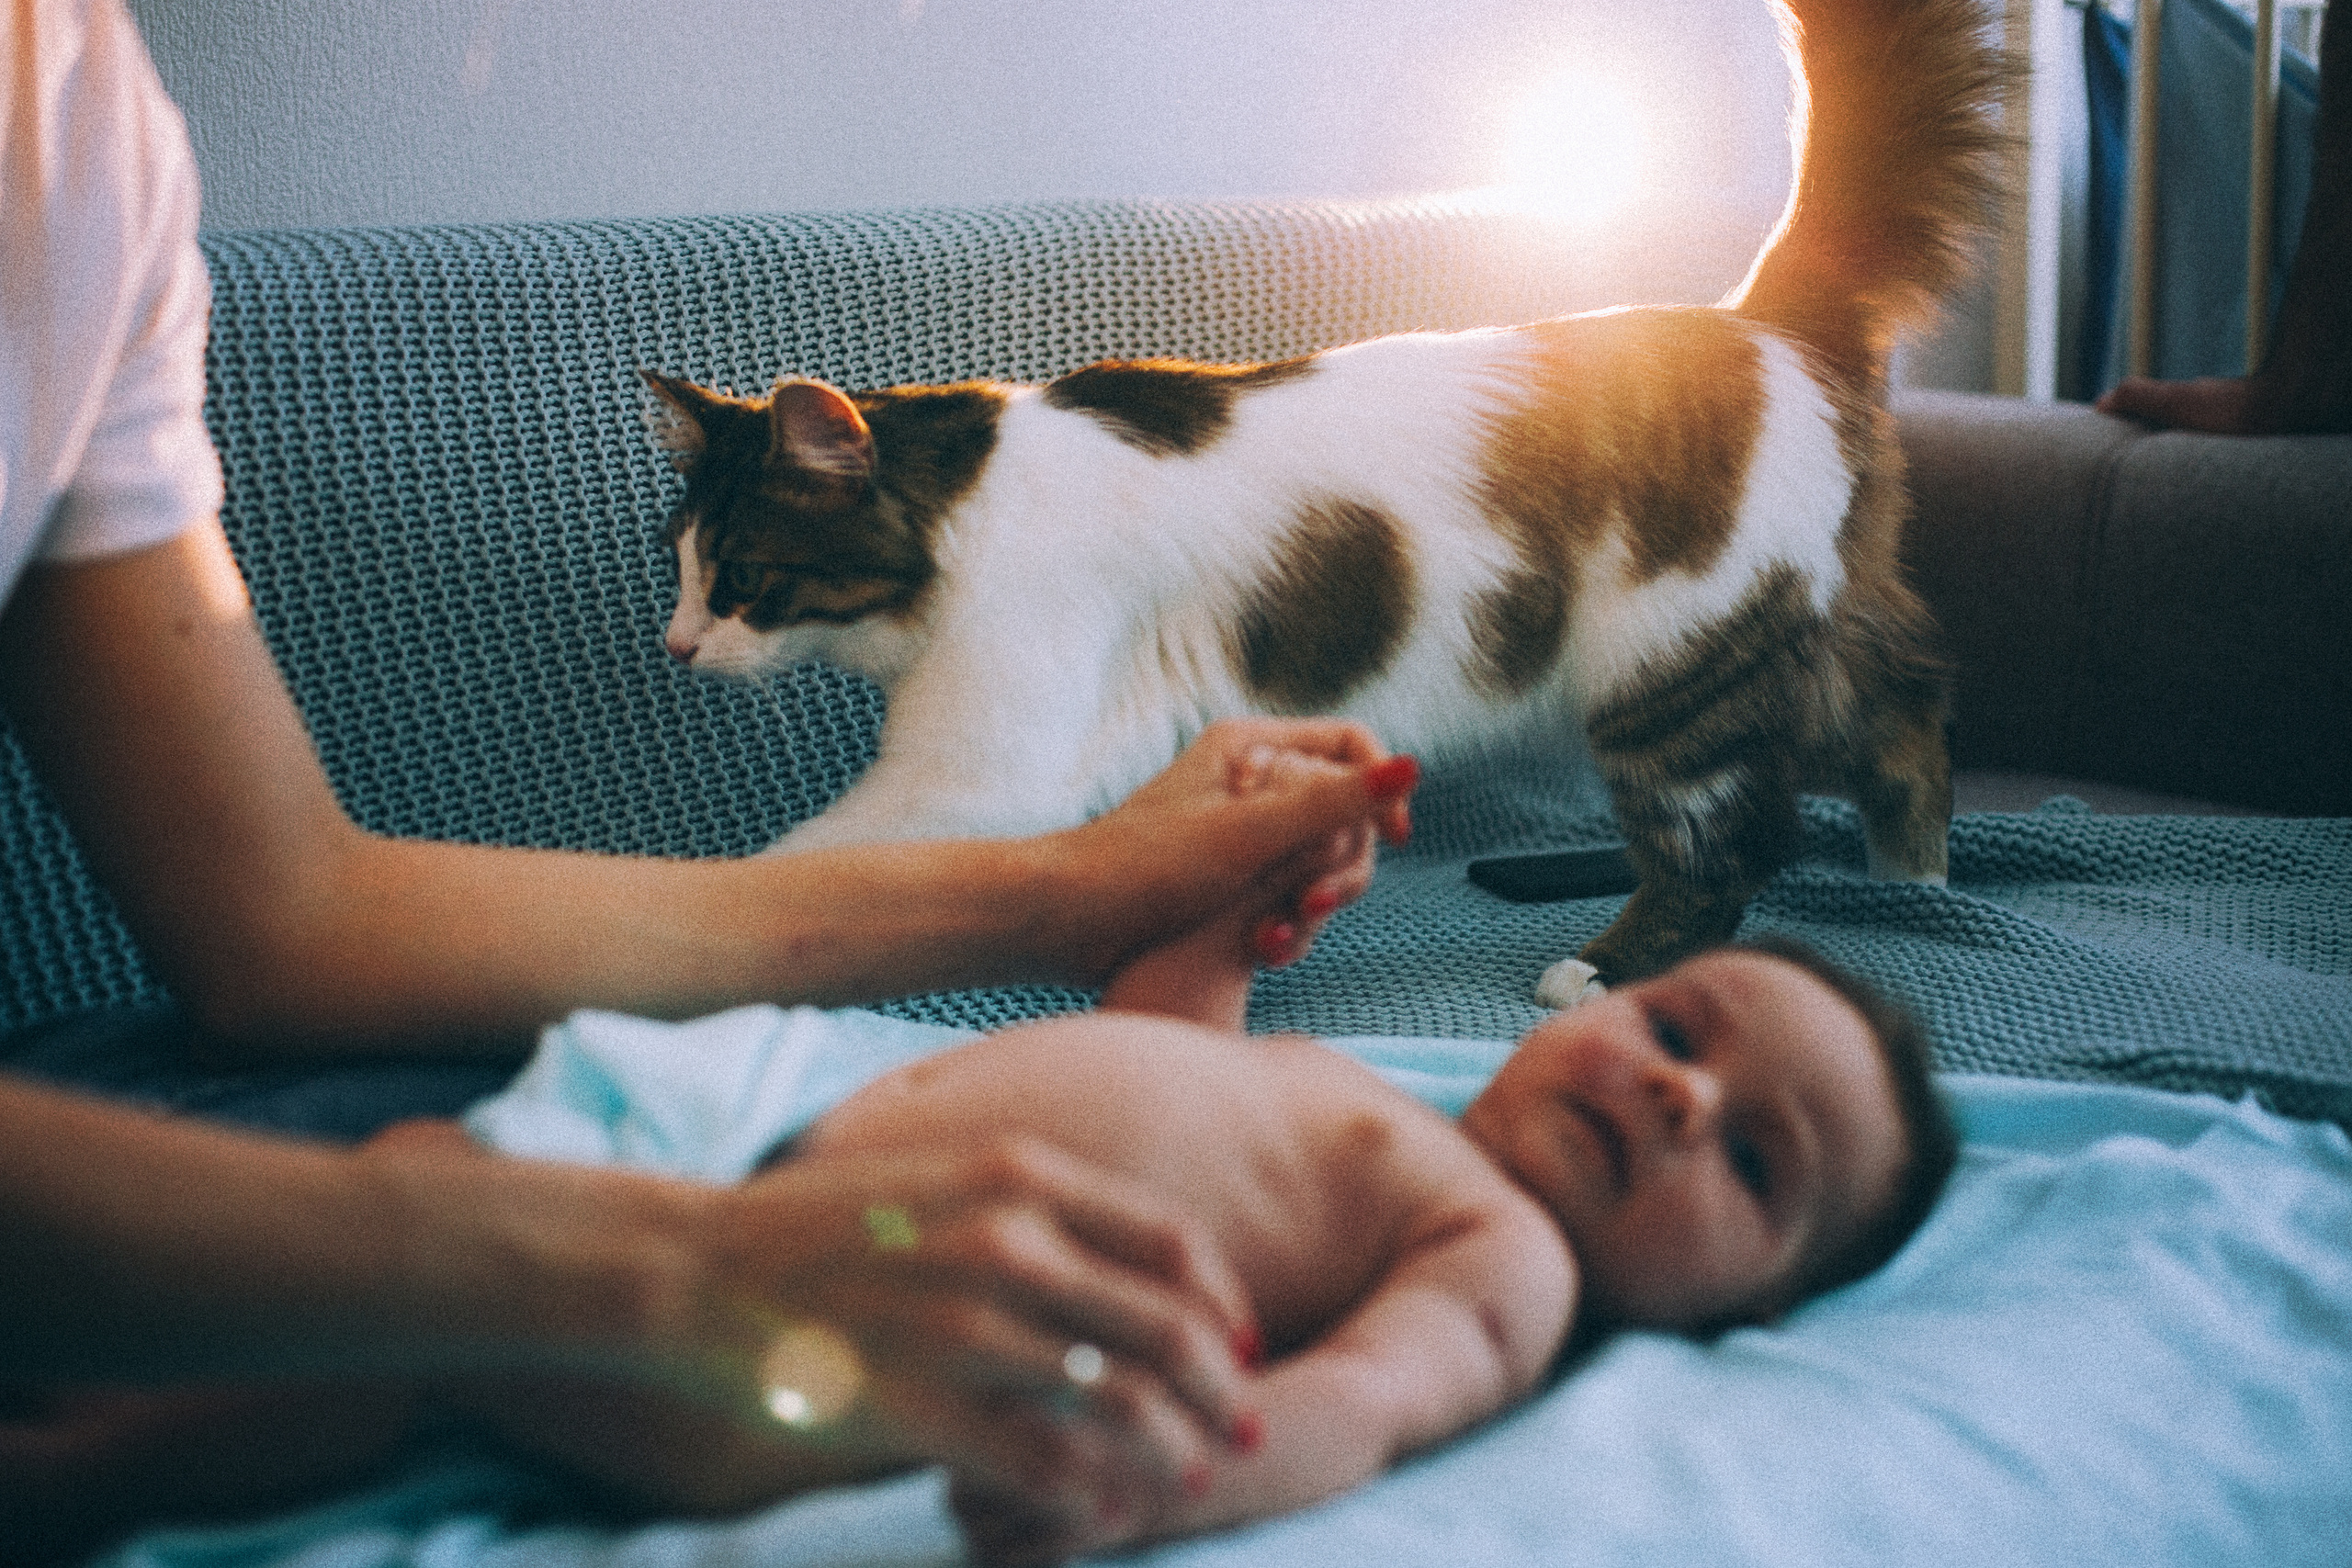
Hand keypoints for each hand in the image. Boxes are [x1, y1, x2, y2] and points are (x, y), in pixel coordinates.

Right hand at [693, 1138, 1260, 1512]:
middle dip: (1226, 1387)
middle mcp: (1008, 1241)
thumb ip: (1030, 1206)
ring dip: (1173, 1451)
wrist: (698, 1267)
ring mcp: (964, 1324)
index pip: (1172, 1243)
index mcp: (1020, 1175)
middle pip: (1167, 1327)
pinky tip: (1098, 1513)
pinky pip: (1040, 1464)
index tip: (1242, 1343)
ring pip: (1121, 1403)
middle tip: (1247, 1424)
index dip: (1225, 1303)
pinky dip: (1086, 1497)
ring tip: (1190, 1478)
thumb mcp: (939, 1171)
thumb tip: (1110, 1265)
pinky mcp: (920, 1401)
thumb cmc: (820, 1224)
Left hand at [1052, 719, 1417, 987]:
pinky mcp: (1228, 878)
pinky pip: (1288, 892)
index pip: (1352, 745)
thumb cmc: (1146, 867)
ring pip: (1319, 860)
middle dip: (1341, 862)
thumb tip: (1414, 766)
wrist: (1066, 921)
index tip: (1392, 836)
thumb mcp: (1251, 834)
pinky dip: (1286, 922)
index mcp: (1250, 746)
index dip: (1381, 787)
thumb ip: (1334, 803)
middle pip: (1343, 810)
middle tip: (1314, 905)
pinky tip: (1262, 950)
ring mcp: (1240, 831)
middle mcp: (1249, 781)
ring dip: (1312, 902)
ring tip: (1277, 938)